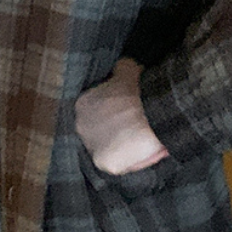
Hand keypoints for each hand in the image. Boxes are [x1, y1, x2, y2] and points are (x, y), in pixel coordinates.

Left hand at [74, 57, 168, 175]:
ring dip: (122, 148)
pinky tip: (144, 153)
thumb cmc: (141, 89)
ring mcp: (91, 146)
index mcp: (83, 104)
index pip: (97, 114)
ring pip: (108, 150)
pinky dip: (132, 161)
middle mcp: (81, 125)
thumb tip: (122, 66)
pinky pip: (120, 165)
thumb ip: (120, 69)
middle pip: (99, 133)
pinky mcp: (104, 163)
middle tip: (136, 130)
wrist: (150, 109)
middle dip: (114, 133)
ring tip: (141, 143)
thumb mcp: (127, 69)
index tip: (129, 116)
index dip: (114, 116)